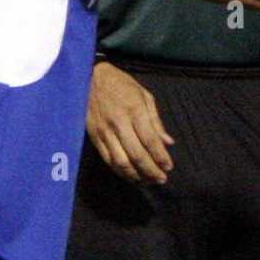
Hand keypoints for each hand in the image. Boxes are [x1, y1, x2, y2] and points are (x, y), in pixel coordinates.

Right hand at [86, 61, 173, 184]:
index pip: (150, 140)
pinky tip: (130, 175)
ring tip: (148, 181)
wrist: (90, 78)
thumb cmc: (121, 85)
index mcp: (134, 110)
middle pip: (137, 154)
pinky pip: (108, 160)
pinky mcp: (95, 137)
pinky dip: (120, 171)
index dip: (161, 157)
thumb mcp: (144, 95)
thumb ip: (156, 121)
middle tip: (161, 179)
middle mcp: (119, 123)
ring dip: (136, 175)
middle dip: (151, 170)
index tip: (169, 167)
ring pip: (121, 161)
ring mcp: (105, 131)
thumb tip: (168, 142)